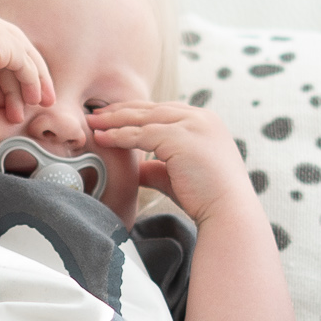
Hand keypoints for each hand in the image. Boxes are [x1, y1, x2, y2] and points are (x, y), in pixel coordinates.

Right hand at [0, 6, 54, 129]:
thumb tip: (12, 98)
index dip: (14, 66)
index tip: (23, 89)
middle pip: (16, 43)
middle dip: (32, 72)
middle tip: (42, 97)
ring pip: (22, 53)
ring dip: (33, 81)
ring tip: (39, 105)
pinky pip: (22, 62)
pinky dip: (30, 81)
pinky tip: (31, 101)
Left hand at [89, 101, 251, 225]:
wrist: (228, 211)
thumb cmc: (206, 197)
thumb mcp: (178, 174)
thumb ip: (156, 167)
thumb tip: (135, 169)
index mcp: (205, 121)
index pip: (164, 110)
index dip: (136, 113)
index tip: (113, 117)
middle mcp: (201, 117)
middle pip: (152, 109)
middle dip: (121, 111)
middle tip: (95, 114)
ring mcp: (192, 124)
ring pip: (144, 118)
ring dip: (115, 120)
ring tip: (92, 124)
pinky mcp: (180, 137)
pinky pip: (141, 134)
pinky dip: (119, 136)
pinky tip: (101, 138)